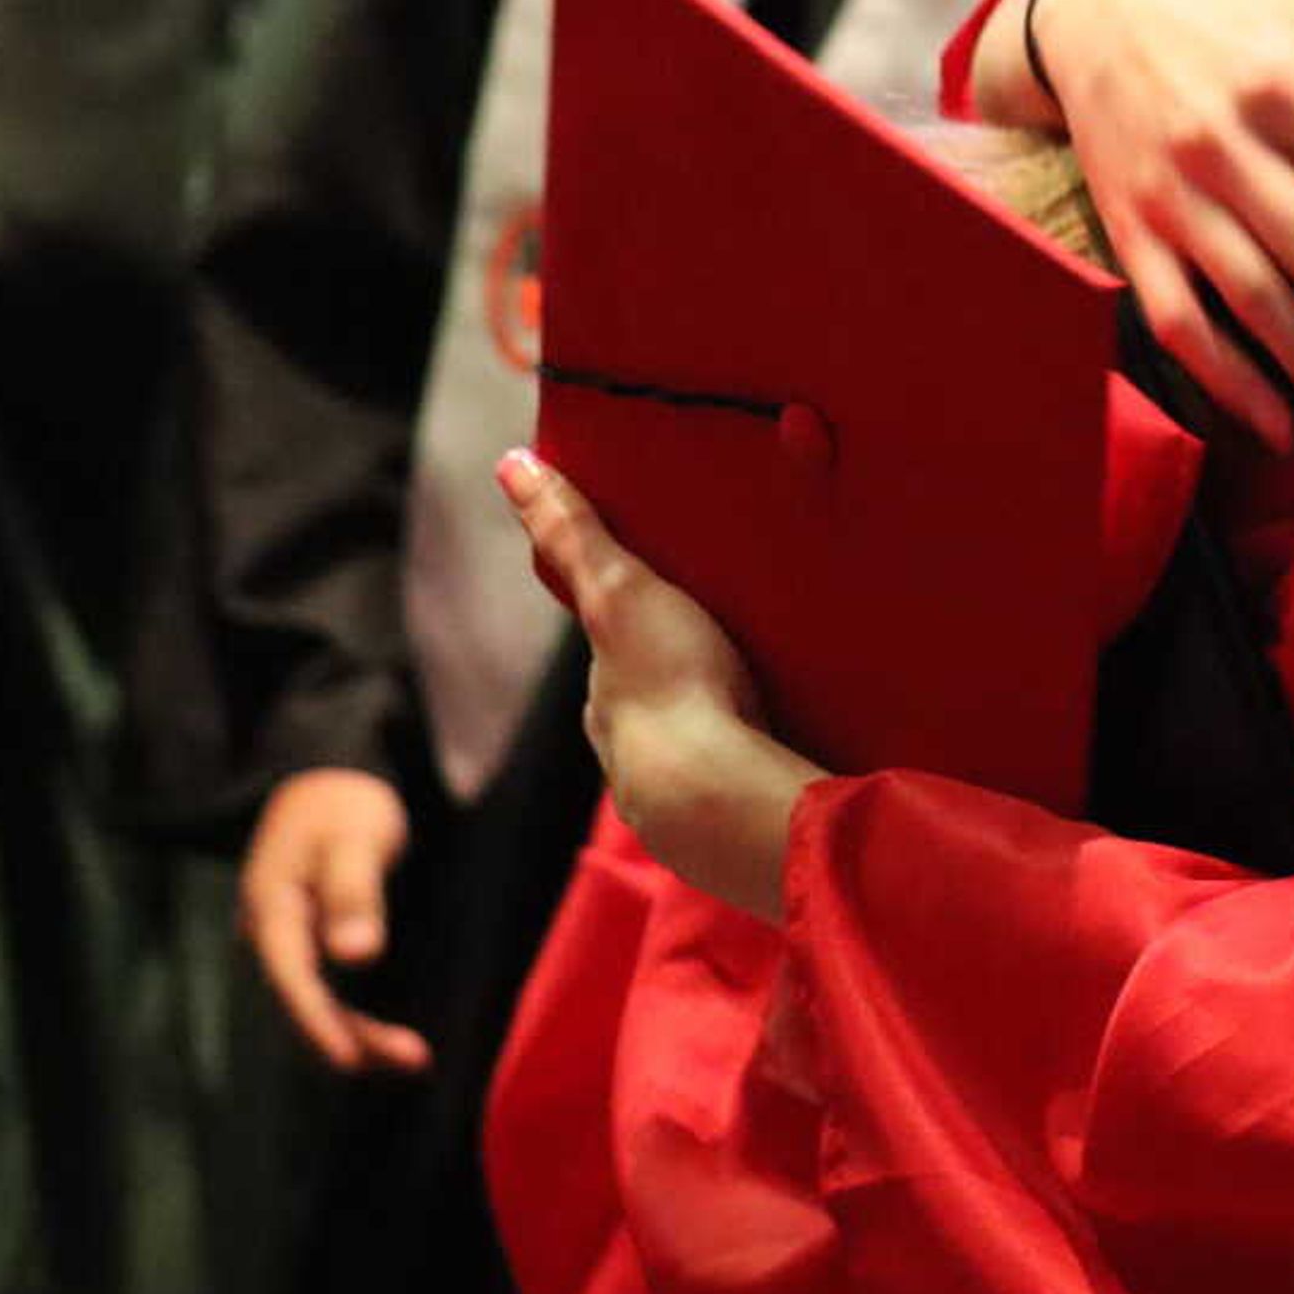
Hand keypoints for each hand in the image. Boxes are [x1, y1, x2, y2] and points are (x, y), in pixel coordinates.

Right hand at [238, 768, 430, 1073]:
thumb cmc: (344, 804)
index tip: (351, 1059)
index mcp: (271, 909)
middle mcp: (273, 935)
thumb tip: (356, 957)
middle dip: (353, 1038)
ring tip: (415, 1059)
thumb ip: (353, 895)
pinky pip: (329, 994)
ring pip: (318, 1004)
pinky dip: (359, 1019)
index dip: (319, 1022)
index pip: (291, 978)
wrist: (329, 781)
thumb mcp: (355, 839)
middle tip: (414, 1059)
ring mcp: (290, 944)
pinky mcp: (312, 946)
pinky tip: (395, 1041)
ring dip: (360, 1035)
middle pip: (304, 1002)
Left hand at [500, 450, 812, 921]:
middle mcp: (629, 757)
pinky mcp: (730, 830)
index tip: (659, 619)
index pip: (612, 663)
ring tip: (765, 713)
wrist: (716, 799)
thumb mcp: (618, 588)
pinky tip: (782, 765)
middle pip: (653, 712)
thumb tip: (511, 464)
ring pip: (694, 758)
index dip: (631, 638)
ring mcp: (677, 802)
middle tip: (727, 660)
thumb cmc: (668, 684)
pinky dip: (751, 775)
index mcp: (607, 704)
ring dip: (719, 738)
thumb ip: (571, 533)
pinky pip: (738, 793)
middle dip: (680, 691)